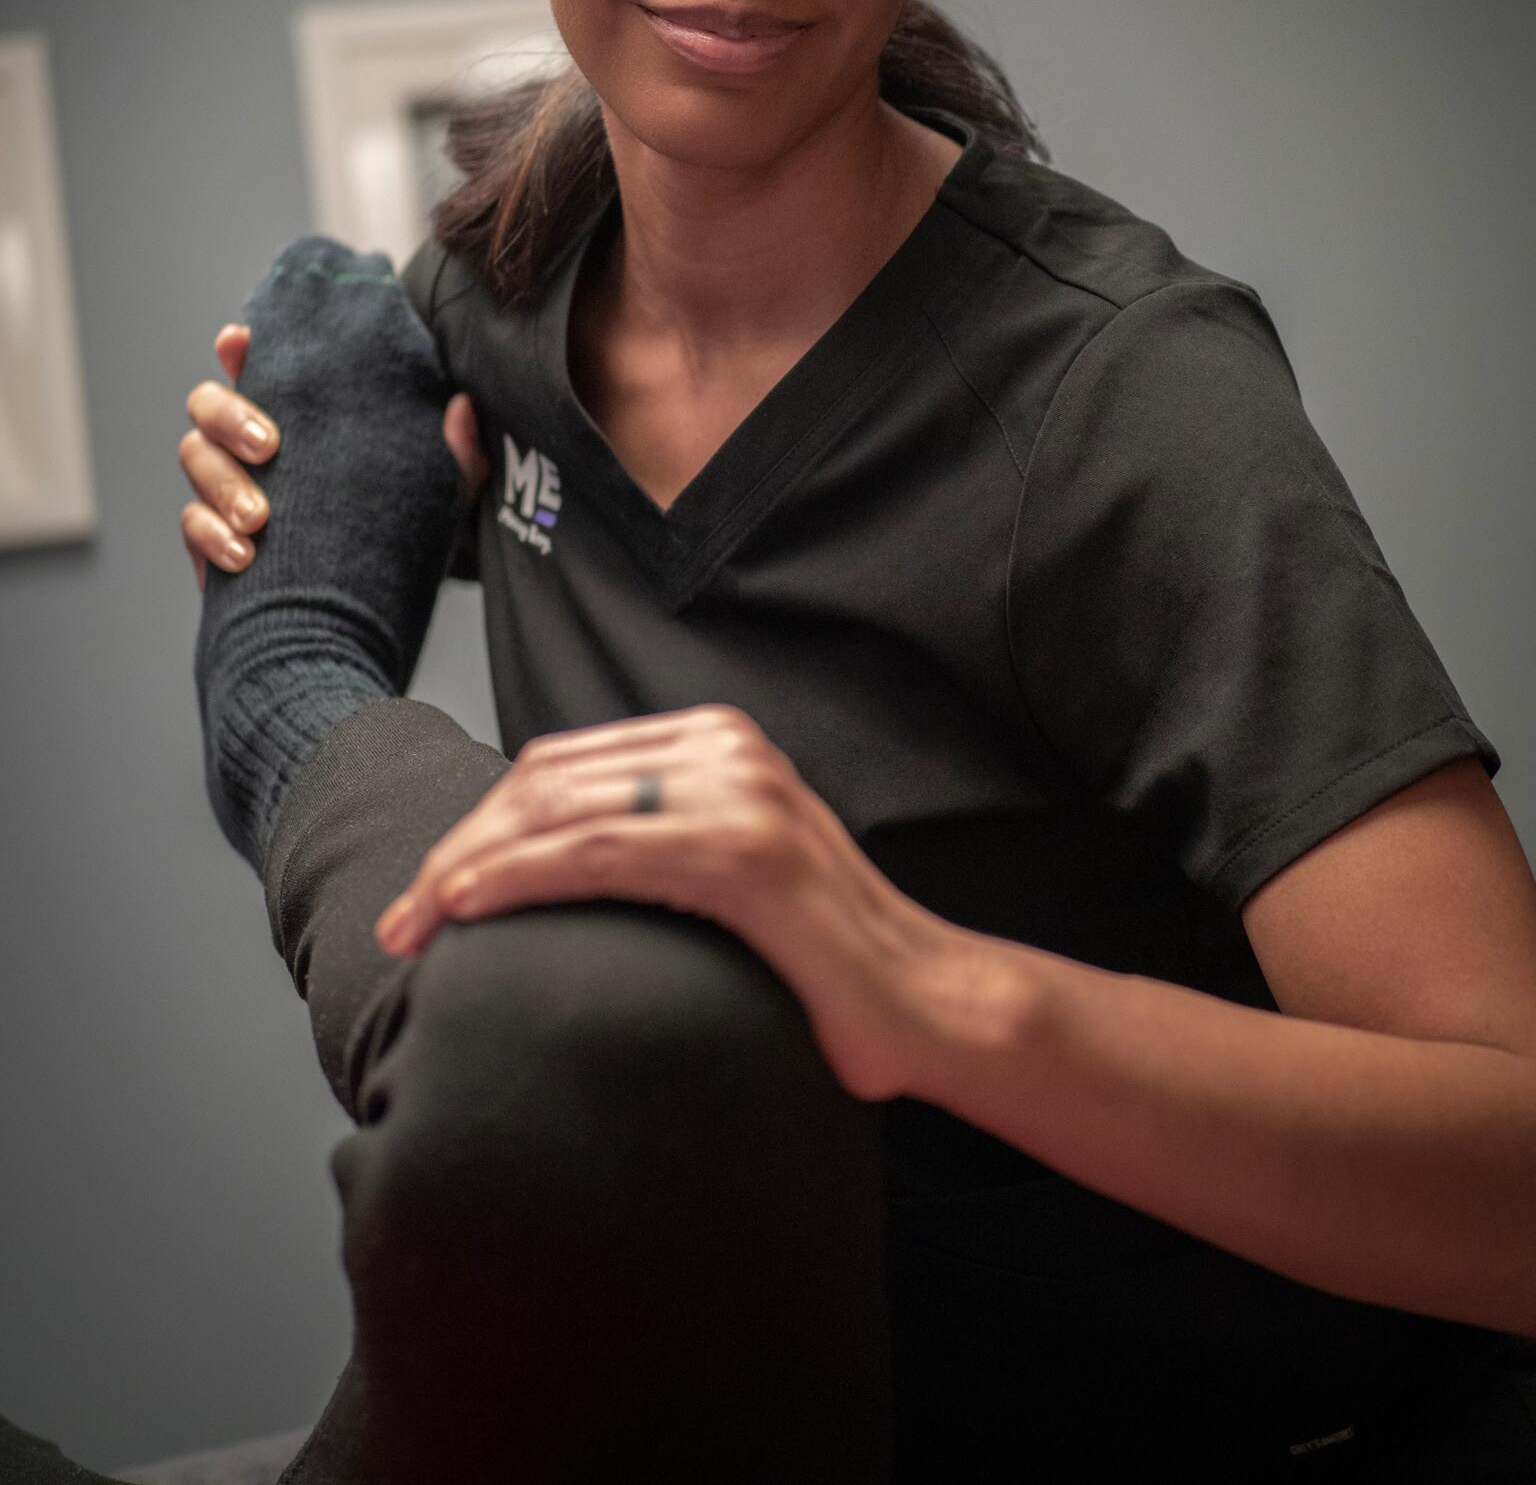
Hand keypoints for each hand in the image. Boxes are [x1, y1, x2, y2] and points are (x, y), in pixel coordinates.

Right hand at [180, 324, 489, 591]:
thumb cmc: (391, 548)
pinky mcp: (212, 543)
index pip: (260, 367)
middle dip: (230, 415)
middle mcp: (252, 448)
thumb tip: (464, 407)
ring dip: (223, 483)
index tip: (240, 341)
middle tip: (269, 447)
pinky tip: (244, 556)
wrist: (356, 631)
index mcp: (300, 421)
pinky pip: (191, 525)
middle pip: (209, 403)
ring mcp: (226, 492)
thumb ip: (454, 455)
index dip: (240, 347)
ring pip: (196, 458)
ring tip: (260, 517)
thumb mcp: (434, 499)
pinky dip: (209, 536)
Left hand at [373, 703, 967, 1102]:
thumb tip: (545, 866)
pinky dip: (515, 878)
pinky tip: (465, 911)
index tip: (429, 887)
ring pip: (556, 811)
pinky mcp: (741, 852)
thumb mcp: (729, 875)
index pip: (560, 764)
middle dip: (458, 846)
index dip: (479, 821)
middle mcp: (724, 748)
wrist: (929, 1004)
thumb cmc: (824, 962)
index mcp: (716, 742)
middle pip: (544, 779)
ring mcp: (736, 792)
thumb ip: (656, 846)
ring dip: (466, 867)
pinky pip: (595, 853)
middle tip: (400, 918)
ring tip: (412, 925)